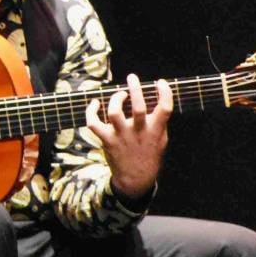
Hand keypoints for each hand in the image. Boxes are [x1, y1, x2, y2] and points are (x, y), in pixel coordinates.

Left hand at [85, 74, 172, 200]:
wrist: (135, 179)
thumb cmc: (149, 155)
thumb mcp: (161, 140)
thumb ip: (159, 122)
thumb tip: (156, 100)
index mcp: (155, 130)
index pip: (165, 108)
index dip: (165, 93)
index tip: (160, 82)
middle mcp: (139, 132)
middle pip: (138, 107)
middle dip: (135, 89)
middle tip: (132, 77)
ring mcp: (122, 136)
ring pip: (114, 113)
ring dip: (115, 99)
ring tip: (119, 95)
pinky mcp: (107, 140)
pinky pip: (93, 124)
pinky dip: (91, 112)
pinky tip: (94, 103)